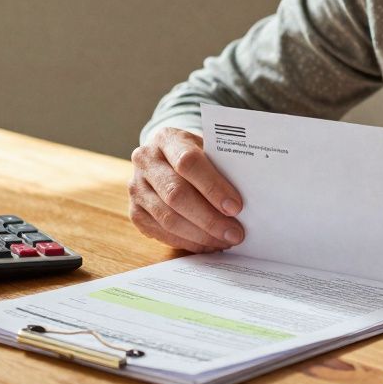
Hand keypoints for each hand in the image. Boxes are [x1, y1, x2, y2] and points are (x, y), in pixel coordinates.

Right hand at [128, 127, 244, 252]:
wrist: (165, 157)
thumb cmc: (195, 155)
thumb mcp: (207, 149)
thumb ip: (222, 167)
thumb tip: (247, 199)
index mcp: (166, 139)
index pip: (187, 162)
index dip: (213, 187)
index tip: (236, 207)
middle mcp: (145, 161)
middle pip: (176, 195)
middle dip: (209, 218)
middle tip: (235, 233)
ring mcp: (136, 188)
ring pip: (168, 218)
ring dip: (201, 235)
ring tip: (225, 241)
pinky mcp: (135, 212)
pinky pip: (161, 233)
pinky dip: (188, 242)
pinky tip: (208, 244)